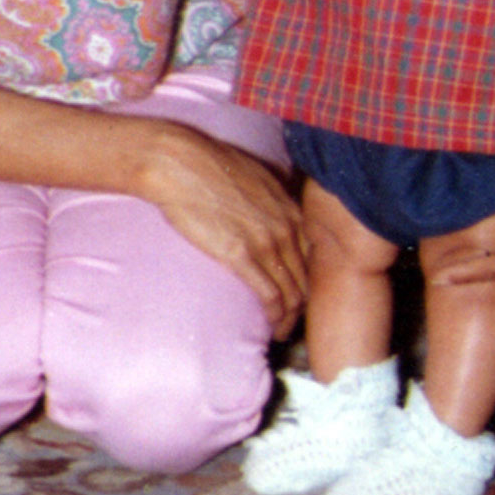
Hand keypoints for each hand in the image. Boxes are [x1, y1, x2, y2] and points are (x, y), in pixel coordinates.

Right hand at [139, 124, 307, 337]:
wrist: (180, 163)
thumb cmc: (208, 165)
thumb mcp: (253, 174)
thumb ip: (269, 195)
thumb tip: (272, 200)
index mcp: (288, 207)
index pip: (313, 254)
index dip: (308, 277)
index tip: (298, 291)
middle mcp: (285, 226)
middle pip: (307, 277)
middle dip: (302, 303)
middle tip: (292, 319)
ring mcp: (266, 242)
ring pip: (293, 292)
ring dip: (290, 317)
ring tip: (281, 331)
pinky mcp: (241, 256)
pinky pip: (270, 295)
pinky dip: (275, 316)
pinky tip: (271, 325)